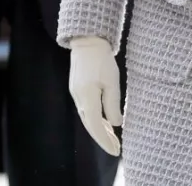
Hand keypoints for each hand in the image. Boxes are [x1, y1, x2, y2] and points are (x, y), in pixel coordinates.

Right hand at [69, 36, 121, 155]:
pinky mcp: (76, 88)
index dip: (105, 141)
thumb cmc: (102, 59)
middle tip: (116, 148)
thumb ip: (112, 104)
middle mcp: (79, 98)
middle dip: (103, 138)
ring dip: (99, 129)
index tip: (116, 151)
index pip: (96, 126)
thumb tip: (115, 124)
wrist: (87, 40)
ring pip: (87, 118)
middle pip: (90, 125)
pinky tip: (104, 121)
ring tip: (113, 137)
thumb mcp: (112, 82)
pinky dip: (95, 119)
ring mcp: (76, 93)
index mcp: (87, 98)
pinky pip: (86, 109)